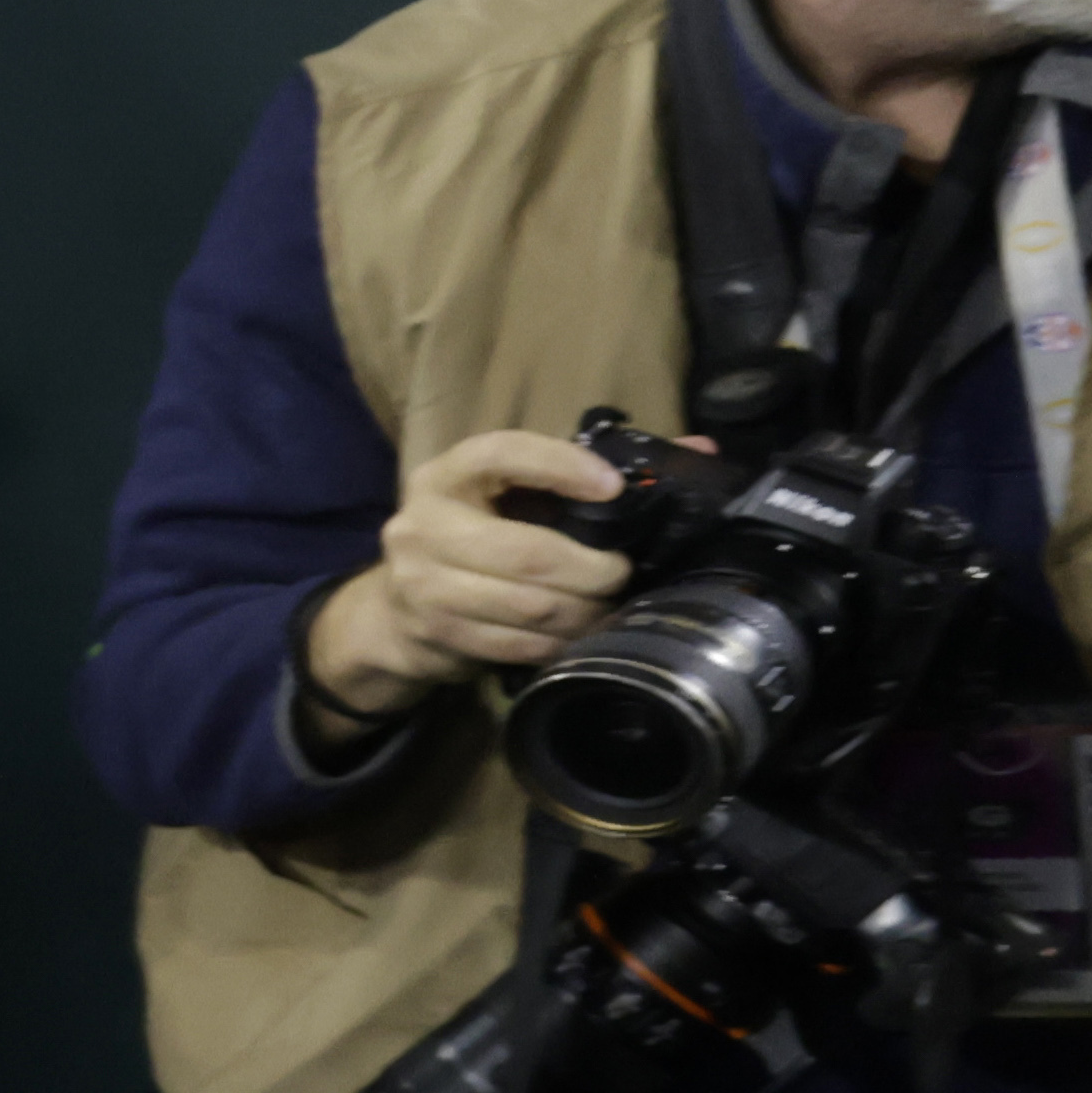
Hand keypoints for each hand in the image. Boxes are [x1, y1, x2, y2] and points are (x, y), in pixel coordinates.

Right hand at [300, 424, 642, 712]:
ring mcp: (422, 583)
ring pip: (529, 605)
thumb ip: (590, 472)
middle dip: (593, 570)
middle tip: (622, 573)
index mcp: (446, 475)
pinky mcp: (434, 632)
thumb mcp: (514, 496)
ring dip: (583, 612)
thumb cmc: (472, 538)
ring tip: (607, 608)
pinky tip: (577, 635)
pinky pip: (516, 643)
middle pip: (528, 552)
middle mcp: (422, 524)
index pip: (502, 454)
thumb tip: (700, 450)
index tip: (613, 488)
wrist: (390, 611)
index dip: (560, 466)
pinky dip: (558, 642)